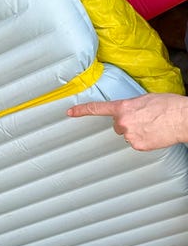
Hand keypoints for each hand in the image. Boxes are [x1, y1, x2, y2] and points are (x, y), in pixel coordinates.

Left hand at [66, 93, 187, 150]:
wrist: (183, 118)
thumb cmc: (168, 106)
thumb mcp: (144, 99)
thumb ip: (129, 106)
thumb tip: (126, 111)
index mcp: (123, 107)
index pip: (97, 108)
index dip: (81, 110)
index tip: (70, 112)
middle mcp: (122, 122)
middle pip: (117, 125)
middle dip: (127, 122)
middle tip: (143, 118)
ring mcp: (129, 135)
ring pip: (127, 134)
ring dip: (136, 131)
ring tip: (151, 125)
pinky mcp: (137, 146)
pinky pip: (136, 143)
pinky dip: (143, 140)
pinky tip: (154, 133)